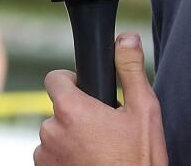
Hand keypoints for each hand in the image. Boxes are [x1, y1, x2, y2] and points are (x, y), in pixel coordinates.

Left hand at [33, 32, 166, 165]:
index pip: (54, 78)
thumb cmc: (139, 161)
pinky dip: (66, 159)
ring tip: (99, 153)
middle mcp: (51, 131)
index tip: (88, 93)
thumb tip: (127, 38)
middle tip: (104, 131)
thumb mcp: (145, 112)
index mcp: (72, 110)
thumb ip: (130, 71)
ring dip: (71, 140)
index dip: (71, 81)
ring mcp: (45, 156)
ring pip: (55, 136)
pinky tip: (90, 164)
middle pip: (58, 110)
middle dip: (77, 116)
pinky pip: (52, 158)